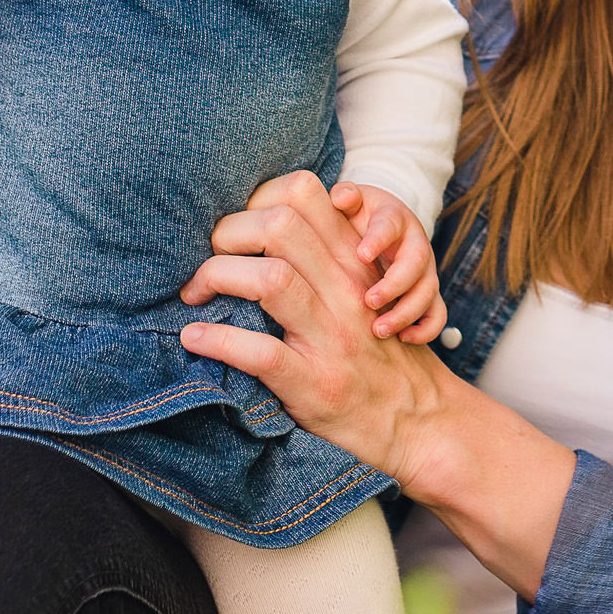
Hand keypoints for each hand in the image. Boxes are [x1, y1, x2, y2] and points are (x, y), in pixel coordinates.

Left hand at [178, 170, 579, 601]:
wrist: (419, 421)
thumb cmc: (378, 349)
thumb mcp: (363, 287)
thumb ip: (325, 252)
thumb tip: (256, 224)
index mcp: (354, 260)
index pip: (302, 192)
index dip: (256, 199)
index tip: (235, 228)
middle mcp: (346, 289)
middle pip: (279, 225)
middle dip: (227, 234)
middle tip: (207, 259)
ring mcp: (332, 336)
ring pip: (269, 279)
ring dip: (216, 278)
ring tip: (194, 293)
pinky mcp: (315, 383)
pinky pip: (259, 352)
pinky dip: (217, 339)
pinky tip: (193, 338)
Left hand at [333, 180, 448, 342]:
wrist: (385, 226)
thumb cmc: (362, 215)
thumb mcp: (353, 200)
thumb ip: (346, 196)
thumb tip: (341, 196)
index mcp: (394, 218)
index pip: (390, 225)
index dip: (378, 239)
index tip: (361, 255)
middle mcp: (415, 244)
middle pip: (416, 263)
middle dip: (394, 285)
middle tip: (369, 301)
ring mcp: (425, 271)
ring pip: (428, 292)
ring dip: (406, 313)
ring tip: (379, 329)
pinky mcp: (428, 293)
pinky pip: (438, 314)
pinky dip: (426, 330)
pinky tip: (403, 339)